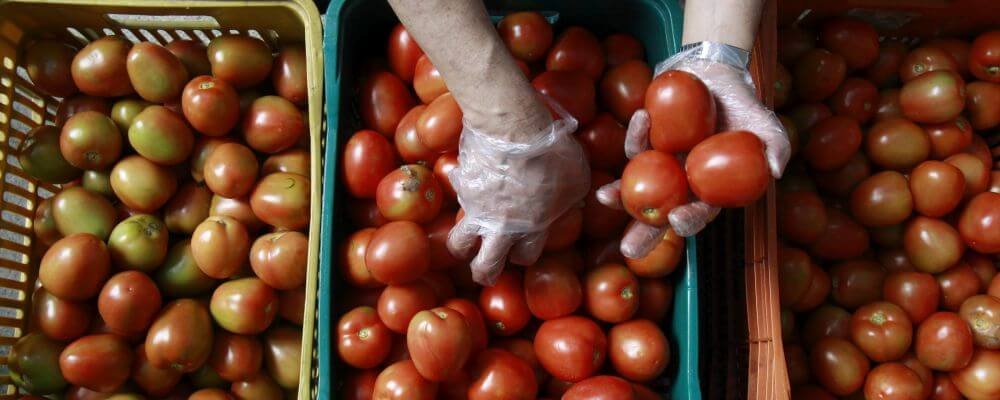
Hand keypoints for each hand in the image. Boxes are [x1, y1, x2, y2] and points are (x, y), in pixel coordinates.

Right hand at [447, 107, 589, 285]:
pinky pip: (459, 195)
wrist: (513, 128)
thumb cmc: (552, 154)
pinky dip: (463, 195)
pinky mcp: (461, 185)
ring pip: (459, 242)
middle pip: (485, 265)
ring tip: (464, 246)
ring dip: (461, 247)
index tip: (524, 249)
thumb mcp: (578, 179)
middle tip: (484, 273)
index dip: (524, 255)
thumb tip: (572, 202)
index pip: (524, 257)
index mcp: (532, 228)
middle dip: (484, 273)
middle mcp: (500, 226)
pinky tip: (468, 186)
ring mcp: (476, 208)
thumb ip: (572, 198)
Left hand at [597, 42, 789, 257]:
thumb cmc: (742, 104)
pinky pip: (635, 145)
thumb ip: (776, 145)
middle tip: (628, 250)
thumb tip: (776, 171)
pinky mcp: (646, 142)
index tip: (678, 220)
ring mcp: (661, 164)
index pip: (700, 212)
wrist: (715, 73)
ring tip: (605, 197)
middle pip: (662, 214)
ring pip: (637, 187)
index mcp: (710, 188)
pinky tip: (640, 118)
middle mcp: (682, 182)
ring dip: (619, 195)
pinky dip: (635, 135)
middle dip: (644, 233)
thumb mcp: (766, 123)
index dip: (690, 220)